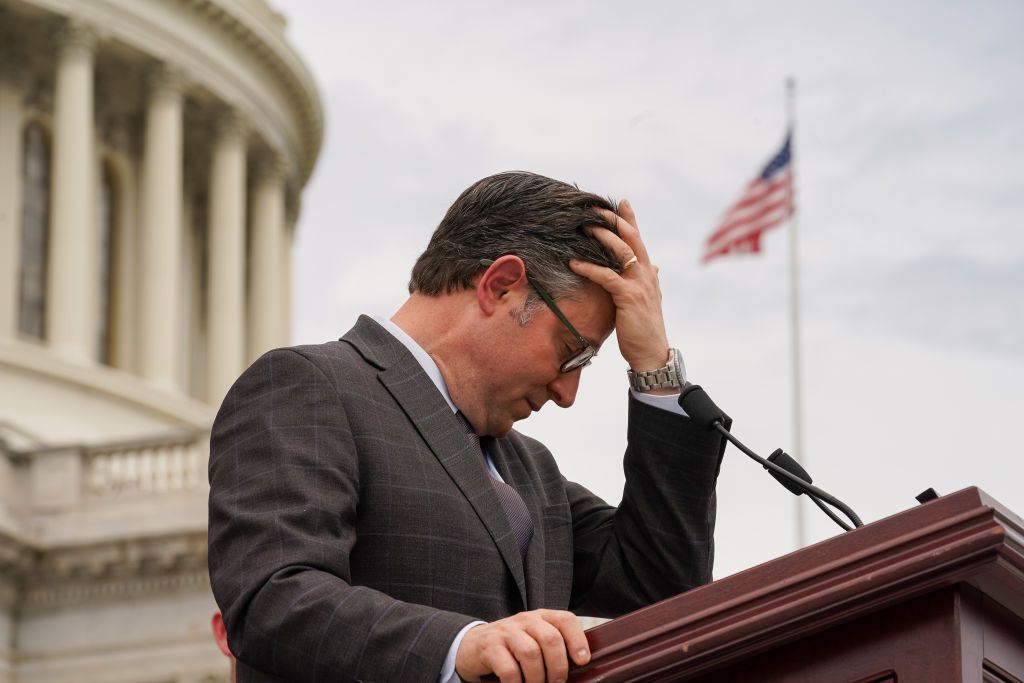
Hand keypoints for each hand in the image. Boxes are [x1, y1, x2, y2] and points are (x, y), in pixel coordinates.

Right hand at [455, 609, 590, 682]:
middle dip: (558, 666)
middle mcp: (525, 620)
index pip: (565, 620)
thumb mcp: (533, 640)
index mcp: (541, 617)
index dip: (578, 639)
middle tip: (557, 682)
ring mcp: (506, 632)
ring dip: (538, 678)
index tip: (582, 661)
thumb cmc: (511, 648)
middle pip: (550, 638)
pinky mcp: (489, 647)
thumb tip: (578, 668)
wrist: (471, 646)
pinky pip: (509, 669)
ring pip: (531, 653)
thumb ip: (552, 647)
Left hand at [570, 199, 670, 372]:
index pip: (640, 239)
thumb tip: (656, 268)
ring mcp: (640, 284)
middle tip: (595, 208)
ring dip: (601, 237)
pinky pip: (606, 276)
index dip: (631, 219)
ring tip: (583, 228)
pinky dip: (589, 268)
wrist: (652, 354)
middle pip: (631, 238)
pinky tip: (573, 264)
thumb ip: (650, 281)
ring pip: (621, 251)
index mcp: (650, 273)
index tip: (621, 201)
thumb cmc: (645, 329)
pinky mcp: (629, 297)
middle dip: (614, 220)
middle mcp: (647, 274)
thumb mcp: (649, 300)